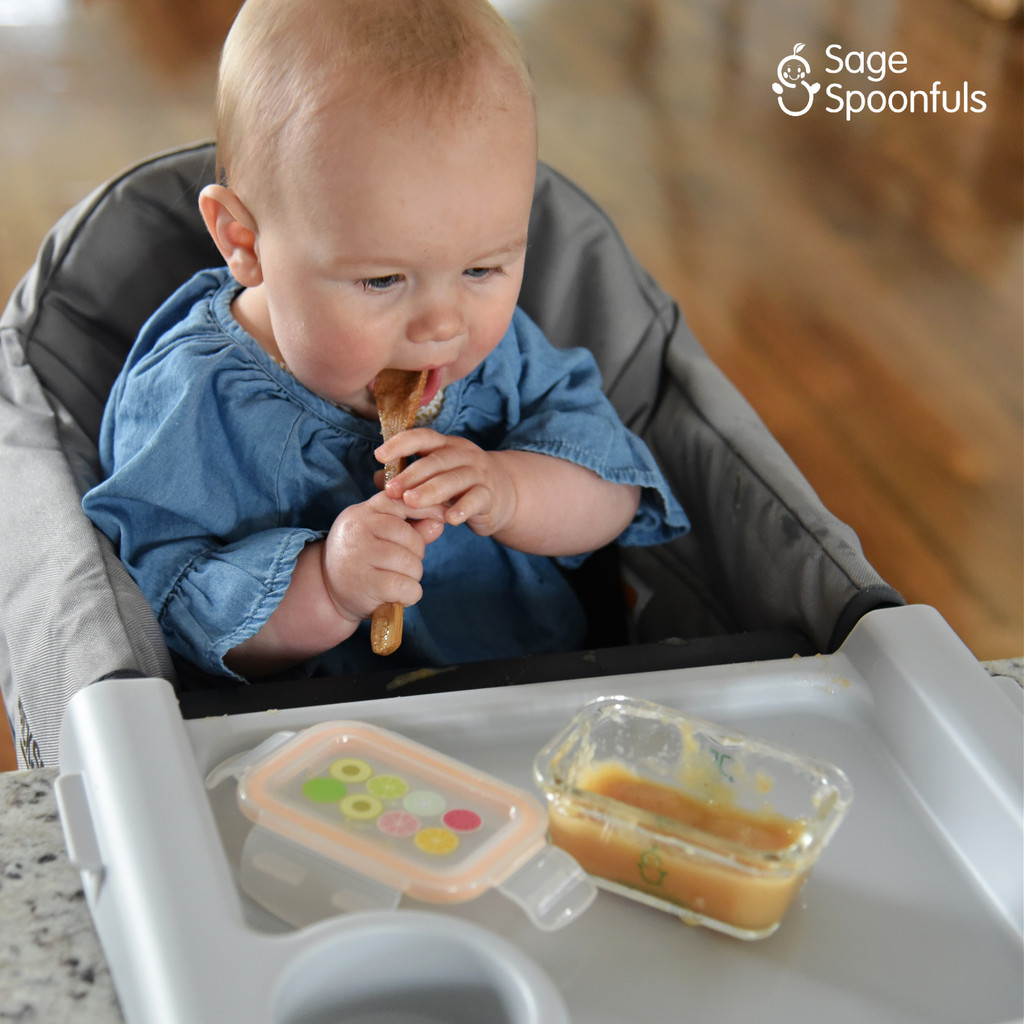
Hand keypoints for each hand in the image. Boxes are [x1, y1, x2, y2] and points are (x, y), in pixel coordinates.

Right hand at [321, 490, 444, 623]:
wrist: (326, 590)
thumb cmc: (361, 559)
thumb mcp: (382, 537)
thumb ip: (412, 528)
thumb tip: (439, 522)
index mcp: (364, 511)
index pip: (401, 501)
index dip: (427, 508)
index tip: (444, 517)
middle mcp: (359, 529)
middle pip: (411, 538)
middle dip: (417, 555)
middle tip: (403, 566)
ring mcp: (360, 555)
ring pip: (411, 564)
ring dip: (413, 577)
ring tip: (397, 580)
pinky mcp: (365, 583)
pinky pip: (406, 587)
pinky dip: (410, 595)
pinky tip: (398, 596)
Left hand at [375, 429, 517, 537]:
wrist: (502, 495)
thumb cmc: (459, 485)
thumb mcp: (434, 477)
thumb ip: (408, 478)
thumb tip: (378, 479)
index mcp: (446, 445)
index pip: (423, 437)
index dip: (401, 444)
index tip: (379, 456)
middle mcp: (463, 454)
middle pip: (436, 460)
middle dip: (411, 475)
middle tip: (391, 490)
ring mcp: (479, 474)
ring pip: (454, 479)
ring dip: (431, 490)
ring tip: (412, 503)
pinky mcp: (490, 496)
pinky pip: (476, 499)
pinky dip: (463, 508)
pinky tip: (450, 519)